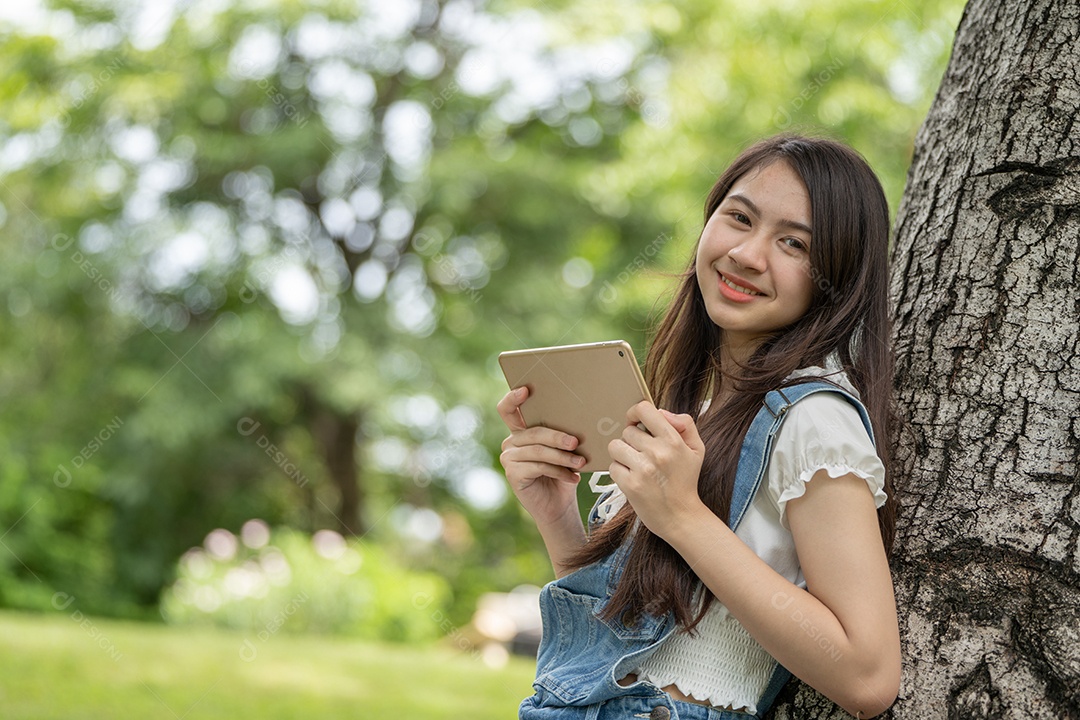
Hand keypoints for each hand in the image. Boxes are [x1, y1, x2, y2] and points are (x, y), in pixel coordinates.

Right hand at [497, 386, 586, 525]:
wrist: (558, 507)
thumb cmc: (563, 474)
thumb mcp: (563, 451)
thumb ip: (562, 435)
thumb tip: (580, 417)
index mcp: (521, 431)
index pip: (507, 409)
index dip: (512, 398)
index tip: (526, 389)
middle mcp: (511, 442)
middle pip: (533, 432)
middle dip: (557, 436)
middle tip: (575, 442)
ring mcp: (509, 458)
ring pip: (538, 451)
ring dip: (563, 457)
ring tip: (581, 463)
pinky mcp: (512, 474)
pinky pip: (538, 466)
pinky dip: (559, 471)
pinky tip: (573, 478)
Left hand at [607, 401, 707, 541]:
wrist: (681, 517)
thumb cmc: (686, 480)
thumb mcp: (696, 449)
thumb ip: (684, 424)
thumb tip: (661, 412)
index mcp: (673, 440)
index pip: (644, 410)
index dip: (634, 413)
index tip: (635, 422)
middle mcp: (657, 452)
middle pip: (627, 431)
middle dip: (631, 441)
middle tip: (642, 454)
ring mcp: (643, 469)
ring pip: (615, 447)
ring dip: (622, 455)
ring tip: (635, 465)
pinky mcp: (630, 485)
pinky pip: (612, 466)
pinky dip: (619, 472)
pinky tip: (633, 478)